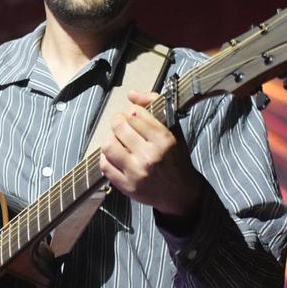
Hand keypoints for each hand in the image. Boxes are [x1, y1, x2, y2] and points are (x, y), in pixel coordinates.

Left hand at [99, 90, 205, 215]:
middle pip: (119, 127)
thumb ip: (154, 107)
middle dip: (117, 122)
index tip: (132, 116)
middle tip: (120, 125)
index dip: (130, 112)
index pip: (136, 115)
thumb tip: (131, 94)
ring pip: (109, 146)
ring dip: (110, 139)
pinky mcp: (127, 186)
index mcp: (164, 140)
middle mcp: (151, 156)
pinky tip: (114, 156)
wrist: (181, 193)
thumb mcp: (173, 130)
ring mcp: (137, 173)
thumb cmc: (176, 158)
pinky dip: (106, 157)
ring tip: (117, 140)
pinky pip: (105, 166)